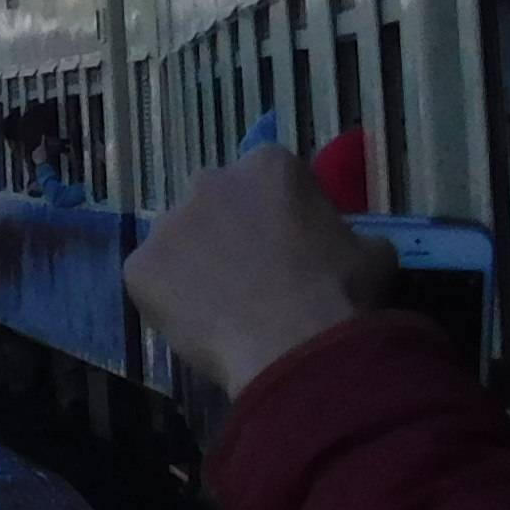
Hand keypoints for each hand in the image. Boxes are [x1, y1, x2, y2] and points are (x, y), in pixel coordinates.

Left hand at [125, 145, 393, 396]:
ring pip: (179, 239)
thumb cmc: (340, 292)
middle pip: (215, 201)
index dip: (279, 212)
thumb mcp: (371, 250)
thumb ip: (345, 232)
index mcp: (268, 166)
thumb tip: (342, 243)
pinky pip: (152, 278)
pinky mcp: (138, 265)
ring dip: (195, 260)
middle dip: (229, 228)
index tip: (289, 242)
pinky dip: (168, 297)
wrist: (293, 343)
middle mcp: (210, 182)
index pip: (269, 178)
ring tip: (223, 302)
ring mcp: (167, 223)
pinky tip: (198, 321)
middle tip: (249, 270)